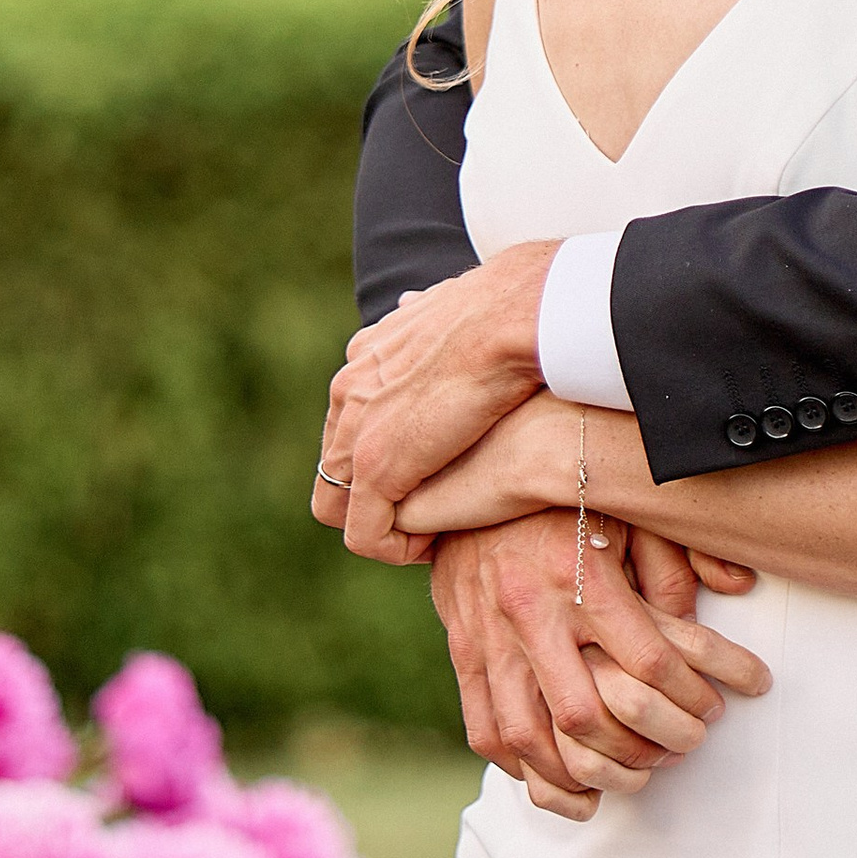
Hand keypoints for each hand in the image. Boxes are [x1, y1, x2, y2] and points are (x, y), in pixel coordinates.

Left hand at [316, 245, 556, 559]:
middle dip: (380, 496)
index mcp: (369, 353)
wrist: (517, 319)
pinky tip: (436, 544)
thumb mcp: (465, 315)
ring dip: (386, 527)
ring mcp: (358, 429)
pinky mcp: (376, 468)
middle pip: (338, 466)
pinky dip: (396, 549)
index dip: (392, 458)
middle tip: (433, 512)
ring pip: (342, 506)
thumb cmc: (515, 314)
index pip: (355, 421)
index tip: (438, 474)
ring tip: (435, 535)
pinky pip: (365, 534)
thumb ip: (439, 327)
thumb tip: (422, 308)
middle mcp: (349, 389)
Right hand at [429, 517, 770, 818]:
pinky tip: (556, 774)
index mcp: (579, 569)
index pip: (649, 660)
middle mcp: (529, 608)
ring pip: (528, 735)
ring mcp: (489, 635)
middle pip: (583, 713)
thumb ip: (678, 554)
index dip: (694, 696)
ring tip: (621, 782)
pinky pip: (485, 728)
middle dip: (639, 749)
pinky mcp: (463, 650)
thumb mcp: (627, 506)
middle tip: (676, 753)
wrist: (462, 476)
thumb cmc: (562, 494)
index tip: (719, 707)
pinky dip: (520, 765)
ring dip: (577, 774)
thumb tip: (732, 587)